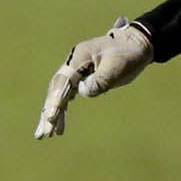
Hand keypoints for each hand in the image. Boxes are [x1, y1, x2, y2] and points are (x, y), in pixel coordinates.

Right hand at [34, 20, 154, 138]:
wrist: (137, 45)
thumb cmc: (128, 54)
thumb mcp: (117, 67)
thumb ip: (100, 80)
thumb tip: (82, 92)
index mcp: (78, 58)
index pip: (63, 81)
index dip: (56, 100)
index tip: (51, 117)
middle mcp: (73, 64)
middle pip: (56, 90)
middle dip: (49, 112)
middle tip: (44, 134)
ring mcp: (76, 71)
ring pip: (60, 95)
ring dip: (53, 114)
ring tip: (46, 135)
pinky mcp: (82, 78)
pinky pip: (68, 96)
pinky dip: (63, 109)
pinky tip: (58, 122)